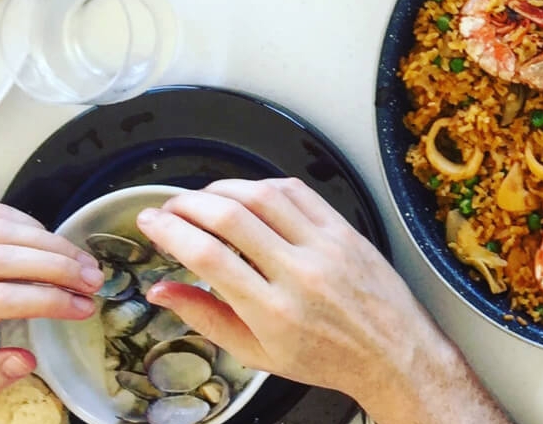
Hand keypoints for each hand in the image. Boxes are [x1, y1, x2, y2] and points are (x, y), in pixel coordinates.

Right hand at [136, 179, 501, 423]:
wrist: (391, 352)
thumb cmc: (328, 357)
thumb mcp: (257, 353)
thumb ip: (206, 318)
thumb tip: (162, 290)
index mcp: (272, 310)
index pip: (208, 256)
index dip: (170, 232)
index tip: (150, 222)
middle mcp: (299, 273)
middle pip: (232, 217)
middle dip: (189, 204)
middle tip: (171, 206)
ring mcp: (326, 246)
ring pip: (265, 195)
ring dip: (224, 188)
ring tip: (203, 198)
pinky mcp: (345, 230)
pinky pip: (300, 193)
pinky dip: (266, 186)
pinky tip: (249, 193)